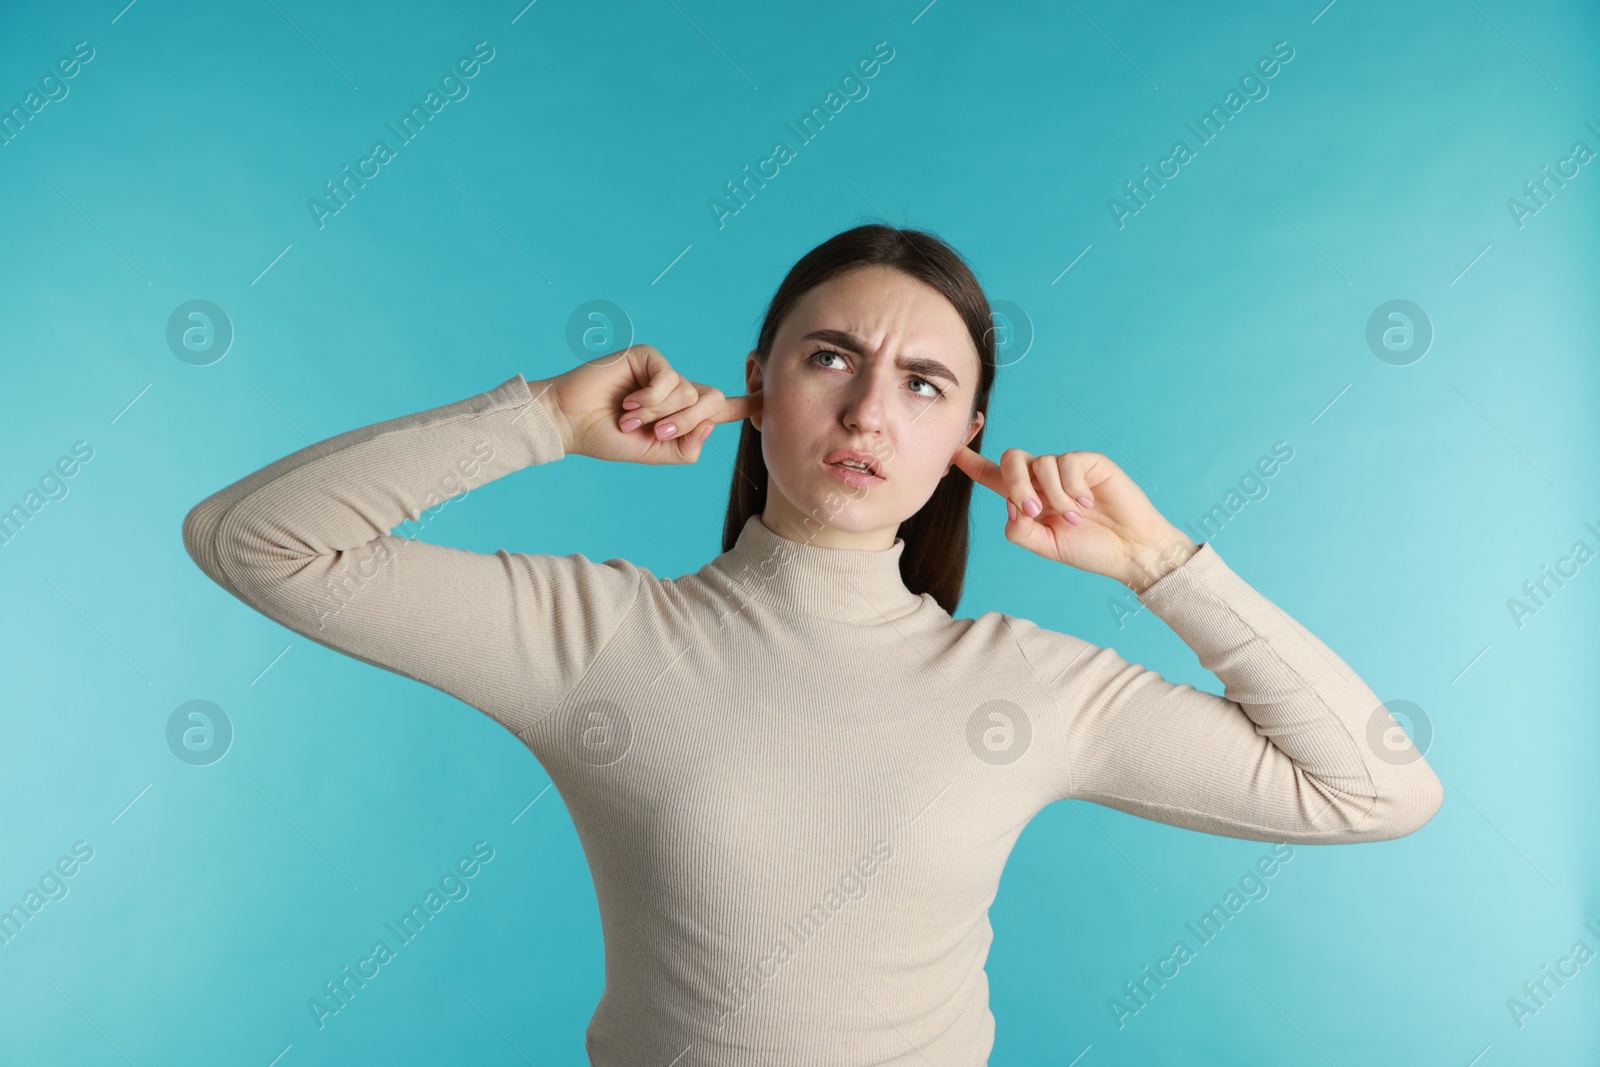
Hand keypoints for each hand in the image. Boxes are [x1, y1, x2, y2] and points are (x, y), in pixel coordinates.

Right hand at [530, 344, 755, 463]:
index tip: (768, 401)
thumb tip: (711, 422)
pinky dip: (650, 398)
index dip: (746, 405)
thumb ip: (687, 447)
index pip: (720, 408)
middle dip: (689, 421)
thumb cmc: (608, 438)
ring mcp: (663, 371)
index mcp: (681, 413)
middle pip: (712, 400)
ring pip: (688, 393)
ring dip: (659, 413)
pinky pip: (669, 379)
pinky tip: (627, 402)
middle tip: (657, 433)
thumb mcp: (654, 453)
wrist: (572, 423)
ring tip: (629, 418)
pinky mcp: (648, 357)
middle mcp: (676, 389)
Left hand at [950, 444, 1197, 591]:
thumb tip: (1011, 505)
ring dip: (1054, 496)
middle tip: (1034, 510)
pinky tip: (1088, 503)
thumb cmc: (1090, 549)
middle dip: (1014, 482)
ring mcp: (1066, 469)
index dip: (971, 463)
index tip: (951, 452)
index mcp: (1028, 499)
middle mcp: (1043, 480)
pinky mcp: (1089, 462)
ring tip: (1075, 517)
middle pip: (1011, 459)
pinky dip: (1073, 487)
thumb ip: (1020, 530)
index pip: (993, 476)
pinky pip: (1067, 462)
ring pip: (1041, 464)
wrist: (1130, 551)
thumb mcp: (1046, 547)